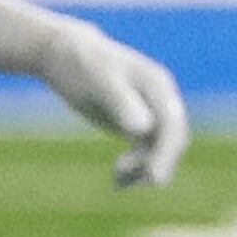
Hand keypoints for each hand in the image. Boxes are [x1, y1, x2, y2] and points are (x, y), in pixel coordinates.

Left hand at [38, 30, 190, 189]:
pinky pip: (146, 152)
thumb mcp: (99, 81)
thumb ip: (121, 103)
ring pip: (160, 149)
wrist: (64, 54)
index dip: (166, 152)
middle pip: (172, 139)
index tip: (154, 178)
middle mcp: (160, 98)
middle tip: (127, 181)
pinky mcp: (135, 124)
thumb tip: (142, 129)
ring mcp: (150, 111)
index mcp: (157, 84)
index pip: (172, 123)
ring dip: (144, 169)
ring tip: (116, 180)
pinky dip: (135, 169)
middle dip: (157, 164)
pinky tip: (117, 181)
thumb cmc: (81, 64)